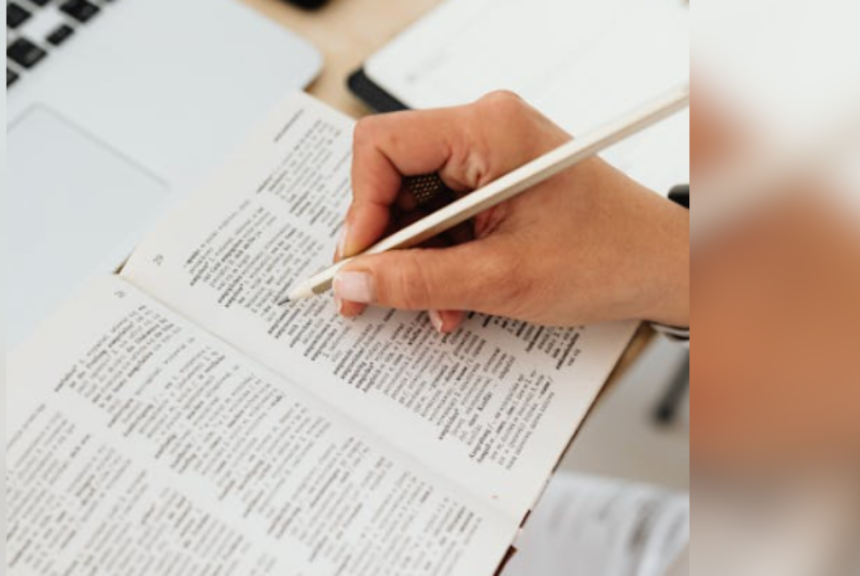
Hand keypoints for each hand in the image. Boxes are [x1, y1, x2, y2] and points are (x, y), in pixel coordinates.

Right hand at [333, 91, 688, 332]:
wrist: (663, 267)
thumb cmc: (610, 256)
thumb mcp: (501, 279)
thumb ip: (417, 280)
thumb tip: (355, 281)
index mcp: (488, 128)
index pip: (381, 145)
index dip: (360, 208)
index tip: (359, 262)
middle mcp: (485, 129)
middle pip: (392, 177)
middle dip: (386, 243)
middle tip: (373, 292)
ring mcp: (490, 154)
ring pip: (414, 204)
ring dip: (416, 261)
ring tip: (435, 305)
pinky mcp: (495, 181)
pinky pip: (442, 215)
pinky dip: (440, 259)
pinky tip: (454, 296)